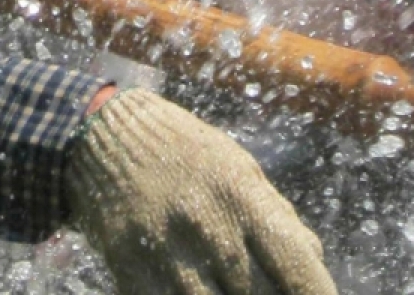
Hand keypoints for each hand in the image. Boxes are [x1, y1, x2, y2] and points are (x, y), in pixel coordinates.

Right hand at [64, 89, 337, 294]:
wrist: (101, 134)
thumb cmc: (180, 148)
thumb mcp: (235, 164)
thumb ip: (274, 212)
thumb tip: (312, 257)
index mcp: (242, 196)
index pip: (300, 269)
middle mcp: (211, 229)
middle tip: (263, 287)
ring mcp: (171, 255)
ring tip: (229, 289)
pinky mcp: (132, 273)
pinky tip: (199, 291)